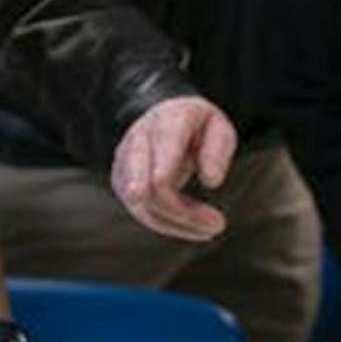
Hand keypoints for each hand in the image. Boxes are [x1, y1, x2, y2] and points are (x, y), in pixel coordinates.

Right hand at [109, 96, 237, 240]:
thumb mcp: (220, 128)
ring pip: (139, 204)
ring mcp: (125, 158)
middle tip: (218, 226)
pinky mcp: (121, 177)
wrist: (166, 113)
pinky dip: (166, 223)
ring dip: (175, 223)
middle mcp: (140, 137)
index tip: (217, 217)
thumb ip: (217, 151)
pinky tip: (190, 225)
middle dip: (180, 214)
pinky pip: (138, 209)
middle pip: (144, 189)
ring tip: (209, 228)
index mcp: (168, 120)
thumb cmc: (199, 125)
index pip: (161, 165)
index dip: (177, 196)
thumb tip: (211, 182)